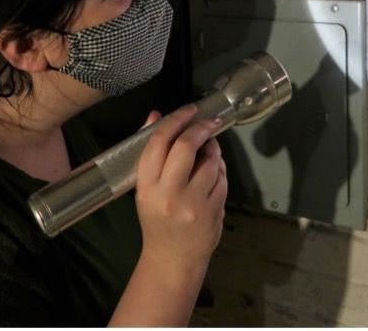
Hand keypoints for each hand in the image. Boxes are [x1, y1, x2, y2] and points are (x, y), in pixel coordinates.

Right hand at [134, 104, 227, 274]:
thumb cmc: (156, 218)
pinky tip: (213, 171)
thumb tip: (157, 115)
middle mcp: (168, 193)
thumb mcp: (145, 187)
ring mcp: (194, 203)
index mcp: (147, 185)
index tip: (188, 110)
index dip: (175, 120)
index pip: (159, 142)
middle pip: (186, 147)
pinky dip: (219, 169)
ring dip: (213, 149)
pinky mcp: (213, 210)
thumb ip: (152, 152)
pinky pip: (222, 178)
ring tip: (210, 150)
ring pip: (210, 161)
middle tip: (208, 121)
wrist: (173, 258)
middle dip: (201, 128)